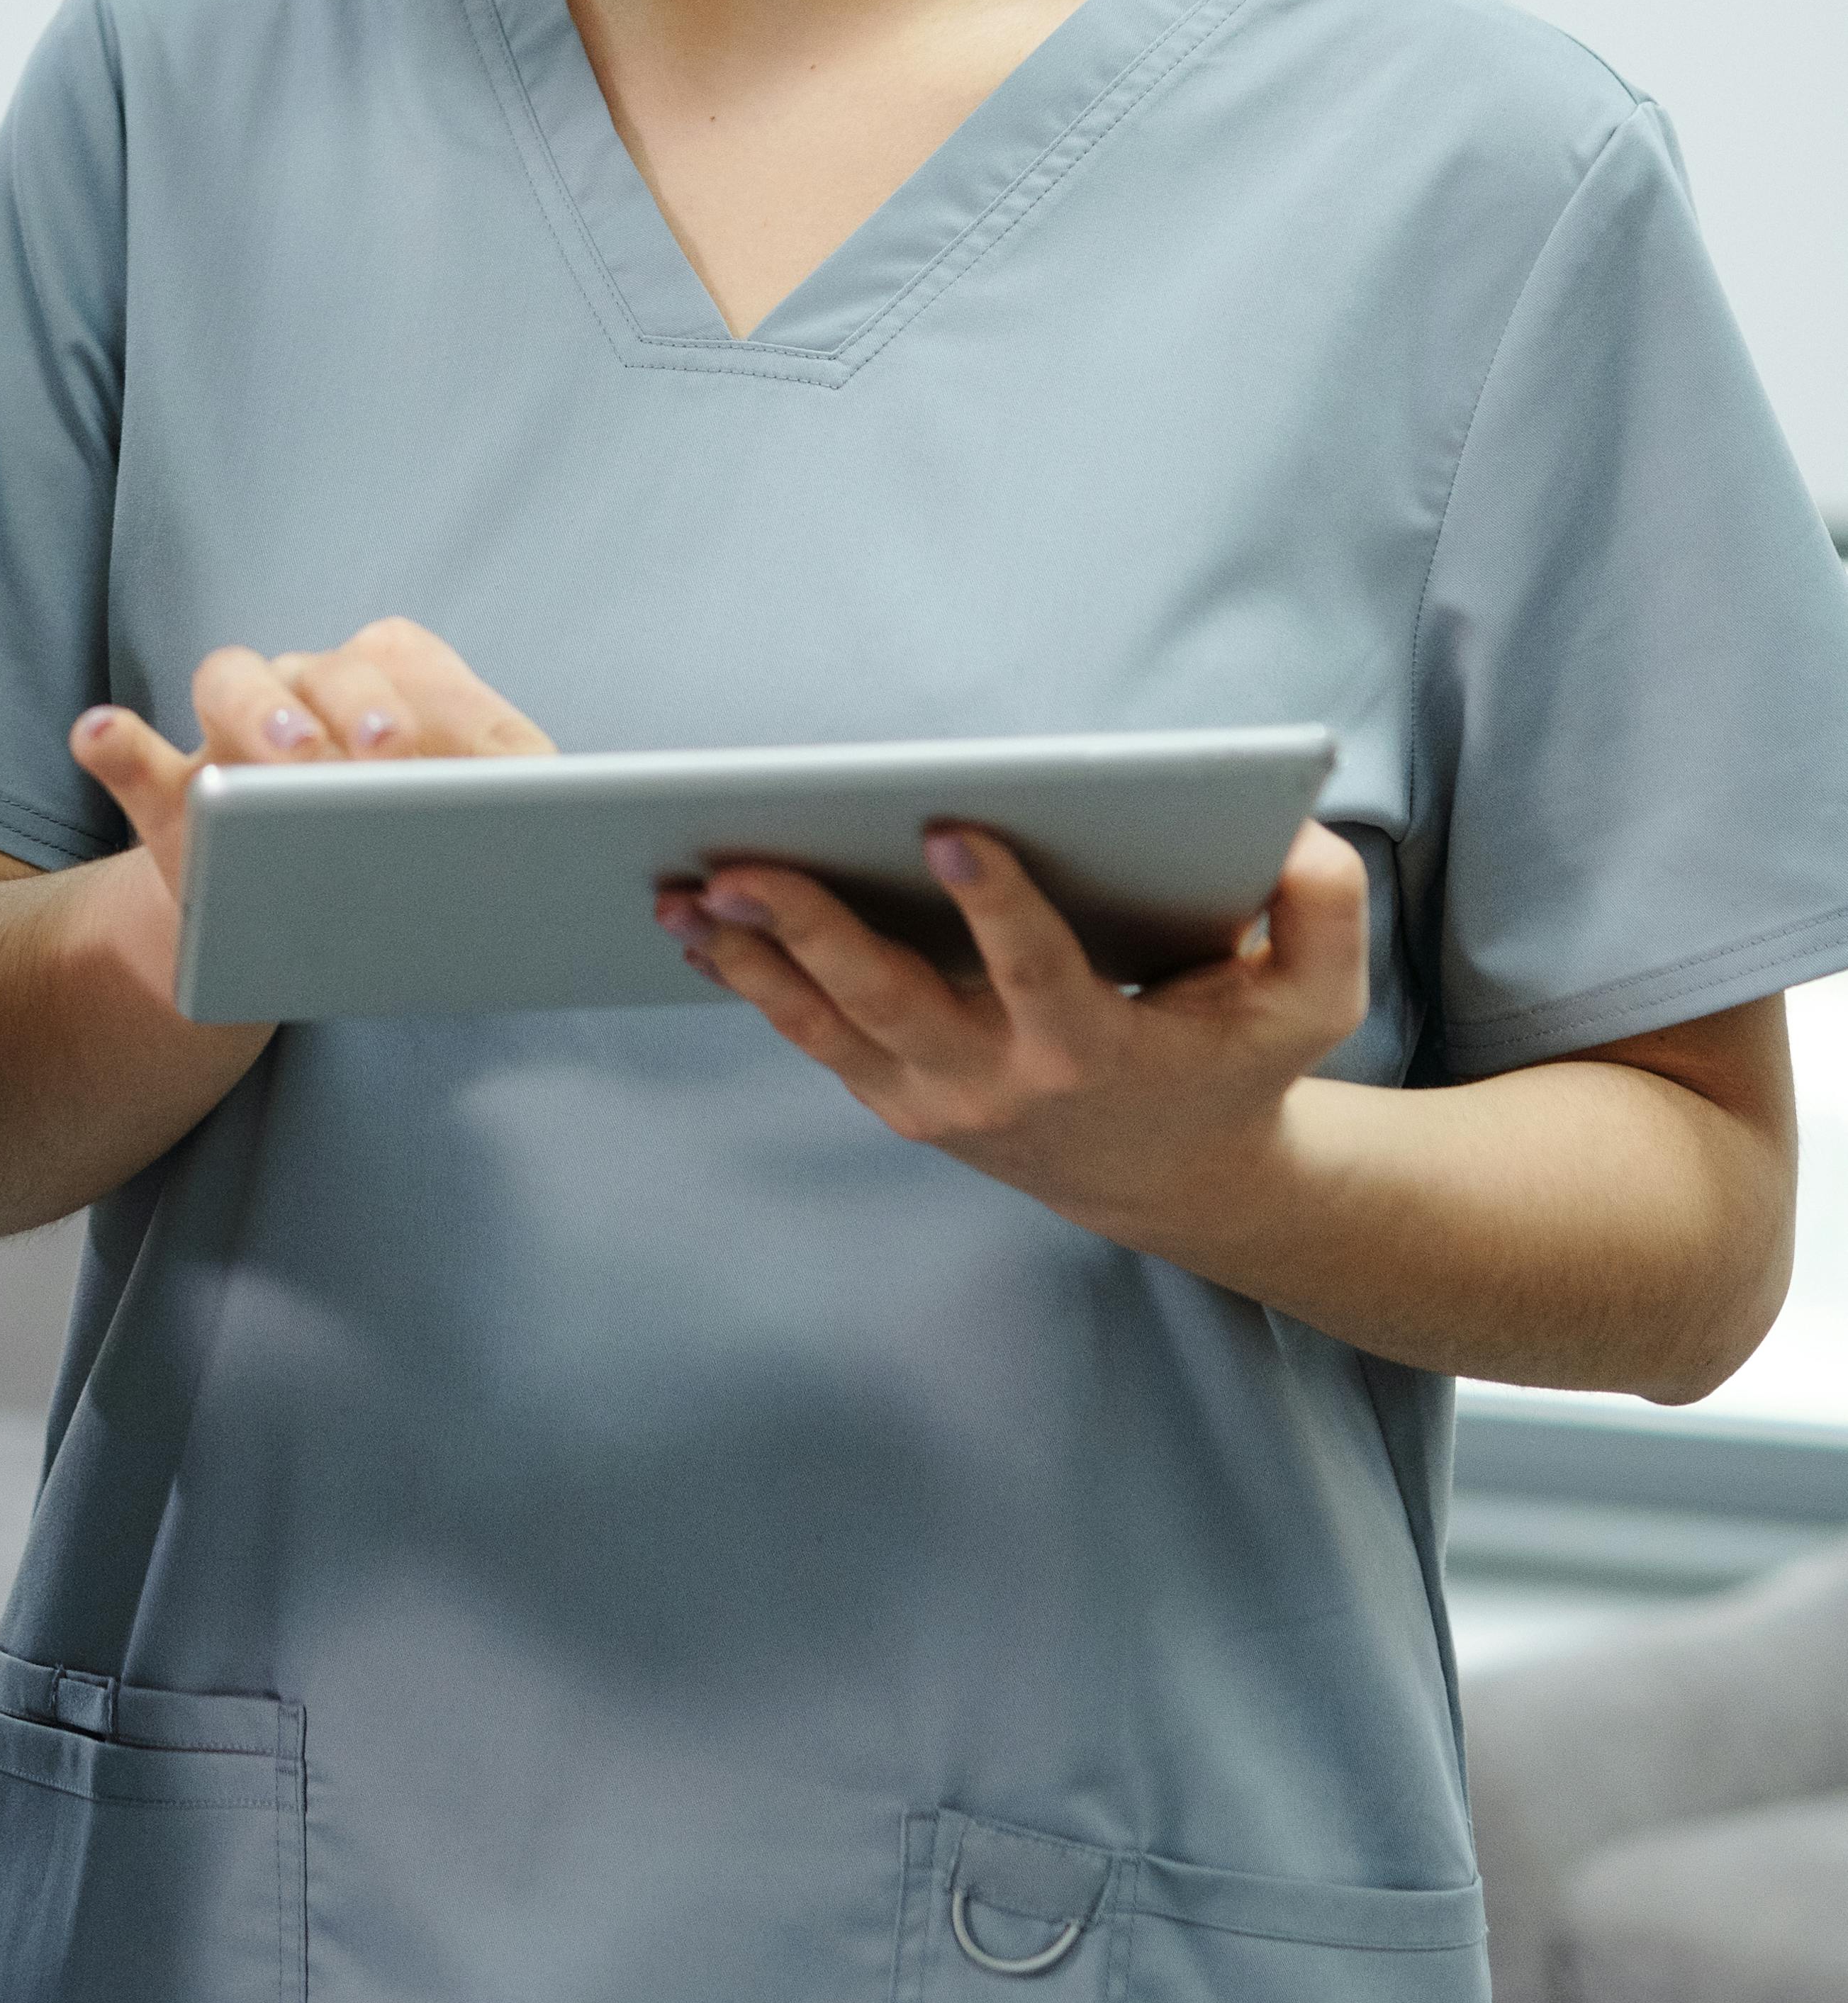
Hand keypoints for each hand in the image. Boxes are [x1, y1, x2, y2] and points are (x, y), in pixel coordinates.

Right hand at [69, 617, 556, 942]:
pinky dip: (116, 741)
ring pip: (232, 679)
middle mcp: (308, 685)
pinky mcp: (166, 787)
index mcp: (391, 682)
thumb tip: (572, 820)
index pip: (431, 676)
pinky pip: (129, 750)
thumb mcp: (460, 850)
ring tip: (276, 753)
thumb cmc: (396, 871)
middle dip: (361, 704)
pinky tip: (101, 734)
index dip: (462, 716)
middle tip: (383, 757)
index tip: (494, 764)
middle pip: (332, 666)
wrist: (291, 925)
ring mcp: (230, 731)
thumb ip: (503, 822)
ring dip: (256, 708)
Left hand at [661, 821, 1371, 1254]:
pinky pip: (810, 1035)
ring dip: (748, 959)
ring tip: (678, 889)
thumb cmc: (1240, 1060)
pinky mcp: (896, 1095)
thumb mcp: (1316, 1001)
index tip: (950, 825)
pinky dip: (750, 981)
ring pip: (825, 1026)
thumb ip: (1324, 912)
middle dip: (812, 930)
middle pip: (890, 1001)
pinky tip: (694, 924)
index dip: (996, 904)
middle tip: (740, 864)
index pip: (1038, 973)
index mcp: (1096, 1051)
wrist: (1175, 1178)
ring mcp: (936, 1098)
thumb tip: (1291, 834)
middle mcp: (1000, 1083)